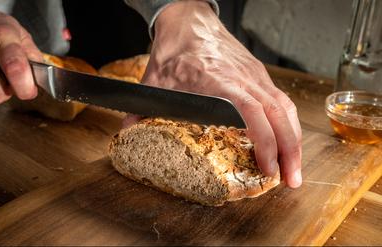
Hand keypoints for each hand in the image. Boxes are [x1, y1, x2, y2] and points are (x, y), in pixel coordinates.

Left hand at [141, 0, 301, 187]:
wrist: (188, 21)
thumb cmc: (174, 50)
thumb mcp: (154, 82)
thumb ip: (142, 110)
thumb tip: (130, 135)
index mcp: (218, 81)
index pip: (251, 111)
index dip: (264, 140)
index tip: (267, 167)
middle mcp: (242, 78)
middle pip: (278, 114)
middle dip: (289, 150)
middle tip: (290, 180)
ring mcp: (254, 74)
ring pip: (285, 107)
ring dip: (293, 140)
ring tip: (293, 168)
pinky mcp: (258, 73)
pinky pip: (281, 99)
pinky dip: (288, 124)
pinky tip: (287, 141)